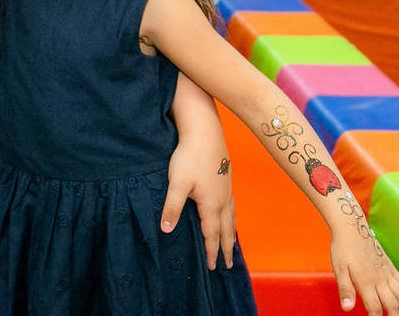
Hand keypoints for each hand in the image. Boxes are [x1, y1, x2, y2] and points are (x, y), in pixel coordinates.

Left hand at [161, 118, 235, 270]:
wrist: (205, 132)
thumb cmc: (189, 157)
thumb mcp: (177, 183)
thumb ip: (172, 208)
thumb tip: (166, 230)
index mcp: (211, 204)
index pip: (212, 234)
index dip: (211, 252)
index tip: (212, 267)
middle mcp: (223, 199)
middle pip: (226, 229)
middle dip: (225, 248)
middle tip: (228, 265)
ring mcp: (227, 188)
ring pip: (231, 217)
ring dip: (231, 233)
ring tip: (231, 245)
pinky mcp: (226, 178)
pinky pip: (232, 205)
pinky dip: (232, 217)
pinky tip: (229, 213)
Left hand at [330, 227, 398, 315]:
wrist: (352, 228)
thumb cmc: (343, 248)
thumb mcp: (338, 269)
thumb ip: (344, 290)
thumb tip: (346, 308)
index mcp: (365, 281)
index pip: (374, 307)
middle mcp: (379, 279)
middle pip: (392, 304)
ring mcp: (387, 273)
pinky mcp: (391, 268)